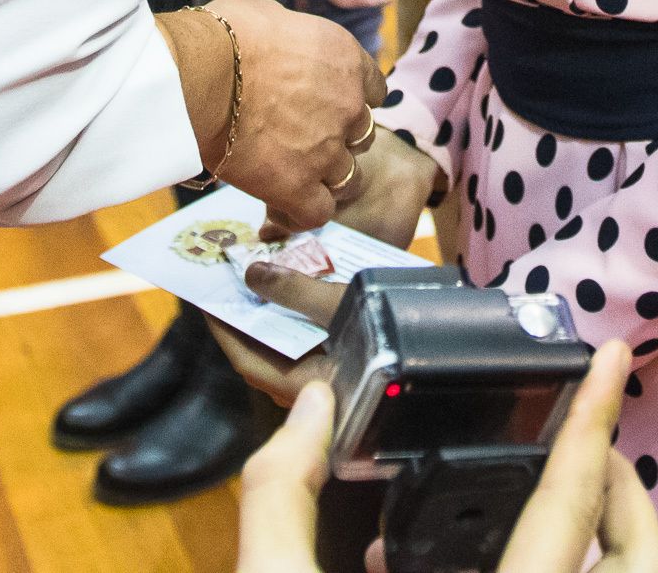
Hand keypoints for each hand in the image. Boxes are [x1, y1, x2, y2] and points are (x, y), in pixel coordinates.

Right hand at [209, 0, 381, 232]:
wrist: (203, 71)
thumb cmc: (227, 35)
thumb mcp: (273, 16)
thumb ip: (293, 42)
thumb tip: (279, 47)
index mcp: (346, 61)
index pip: (374, 91)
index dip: (351, 101)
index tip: (329, 106)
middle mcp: (347, 107)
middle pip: (361, 136)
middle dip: (338, 140)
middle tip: (302, 140)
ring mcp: (326, 150)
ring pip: (348, 179)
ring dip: (325, 179)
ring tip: (294, 176)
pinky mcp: (297, 186)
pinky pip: (317, 213)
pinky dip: (303, 214)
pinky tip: (283, 207)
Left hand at [218, 131, 442, 403]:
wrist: (454, 353)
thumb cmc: (392, 333)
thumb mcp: (339, 304)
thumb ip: (293, 290)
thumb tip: (250, 273)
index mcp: (302, 389)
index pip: (245, 360)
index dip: (222, 326)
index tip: (203, 292)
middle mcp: (310, 390)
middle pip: (262, 350)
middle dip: (246, 311)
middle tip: (229, 271)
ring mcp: (329, 378)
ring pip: (286, 343)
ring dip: (272, 308)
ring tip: (258, 267)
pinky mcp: (346, 362)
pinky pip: (309, 338)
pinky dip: (298, 311)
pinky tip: (297, 279)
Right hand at [235, 343, 657, 572]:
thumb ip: (281, 501)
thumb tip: (314, 408)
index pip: (569, 506)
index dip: (595, 421)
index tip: (613, 355)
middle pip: (636, 560)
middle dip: (616, 488)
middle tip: (581, 438)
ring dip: (592, 538)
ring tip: (539, 495)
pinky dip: (556, 569)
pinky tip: (476, 561)